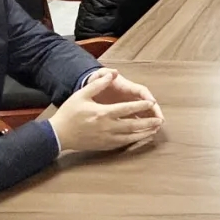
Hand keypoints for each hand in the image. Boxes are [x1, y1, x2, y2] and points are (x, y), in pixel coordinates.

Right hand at [49, 71, 163, 151]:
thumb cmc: (69, 113)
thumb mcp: (82, 94)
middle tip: (160, 120)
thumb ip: (99, 84)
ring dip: (144, 133)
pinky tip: (140, 138)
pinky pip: (123, 144)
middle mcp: (107, 127)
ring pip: (130, 137)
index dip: (141, 106)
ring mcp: (106, 138)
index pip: (127, 109)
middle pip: (133, 125)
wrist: (58, 135)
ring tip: (155, 130)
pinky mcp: (104, 146)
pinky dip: (134, 141)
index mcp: (103, 113)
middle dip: (148, 122)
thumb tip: (112, 73)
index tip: (152, 104)